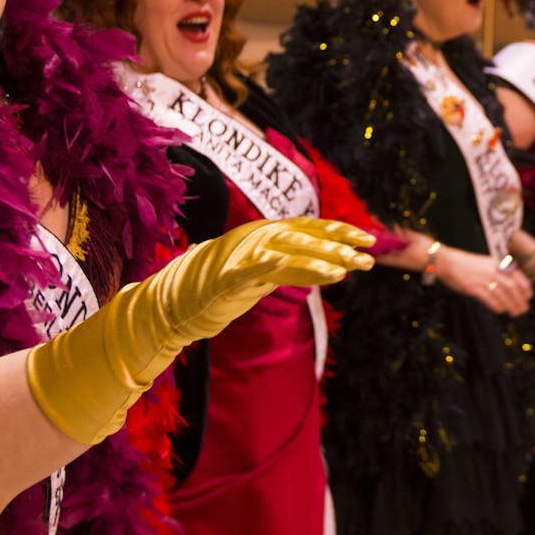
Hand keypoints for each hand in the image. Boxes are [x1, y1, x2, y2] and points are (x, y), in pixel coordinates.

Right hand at [27, 217, 373, 443]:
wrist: (165, 307)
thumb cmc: (210, 294)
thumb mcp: (253, 277)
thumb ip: (282, 267)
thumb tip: (320, 265)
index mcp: (258, 236)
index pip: (306, 228)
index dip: (337, 231)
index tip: (367, 239)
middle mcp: (251, 239)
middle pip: (303, 236)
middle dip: (338, 244)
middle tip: (370, 252)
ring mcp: (239, 257)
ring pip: (289, 251)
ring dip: (322, 259)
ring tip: (349, 268)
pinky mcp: (228, 278)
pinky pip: (264, 270)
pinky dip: (291, 267)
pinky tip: (317, 272)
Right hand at [436, 246, 531, 316]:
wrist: (447, 261)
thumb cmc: (466, 264)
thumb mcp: (486, 262)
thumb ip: (499, 271)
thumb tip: (512, 284)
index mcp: (497, 263)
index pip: (518, 276)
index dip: (525, 288)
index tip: (528, 296)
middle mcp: (492, 270)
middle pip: (513, 287)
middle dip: (520, 300)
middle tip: (524, 309)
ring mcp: (483, 279)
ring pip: (503, 295)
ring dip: (511, 305)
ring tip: (515, 312)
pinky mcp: (474, 288)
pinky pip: (490, 300)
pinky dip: (497, 306)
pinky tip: (500, 310)